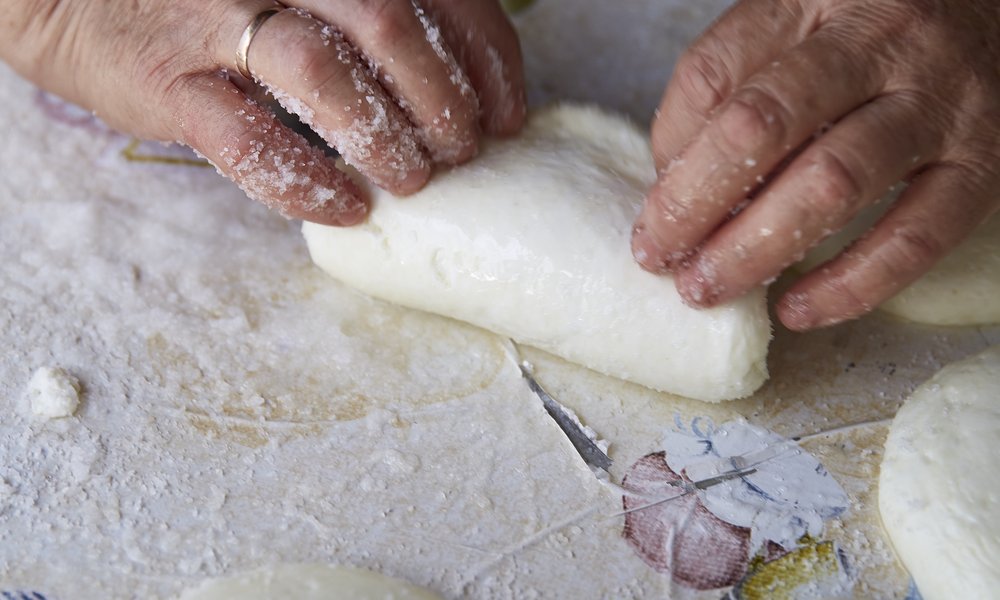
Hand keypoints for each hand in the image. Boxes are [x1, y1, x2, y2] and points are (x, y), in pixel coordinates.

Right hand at [1, 0, 524, 224]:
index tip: (506, 116)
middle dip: (442, 101)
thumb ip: (369, 18)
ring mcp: (219, 18)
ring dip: (383, 136)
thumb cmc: (215, 0)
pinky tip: (344, 207)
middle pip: (389, 25)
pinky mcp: (172, 80)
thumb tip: (459, 90)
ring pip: (323, 72)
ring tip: (411, 180)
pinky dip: (304, 179)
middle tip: (460, 153)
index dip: (485, 61)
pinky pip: (247, 138)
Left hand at [631, 0, 999, 329]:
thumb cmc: (878, 33)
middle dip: (694, 204)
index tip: (651, 207)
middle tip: (658, 258)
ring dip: (754, 248)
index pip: (714, 71)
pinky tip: (796, 308)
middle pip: (762, 126)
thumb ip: (737, 84)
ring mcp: (938, 101)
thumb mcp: (801, 25)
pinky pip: (914, 236)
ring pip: (831, 183)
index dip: (669, 148)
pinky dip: (850, 284)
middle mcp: (879, 40)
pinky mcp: (984, 164)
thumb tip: (674, 179)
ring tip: (706, 288)